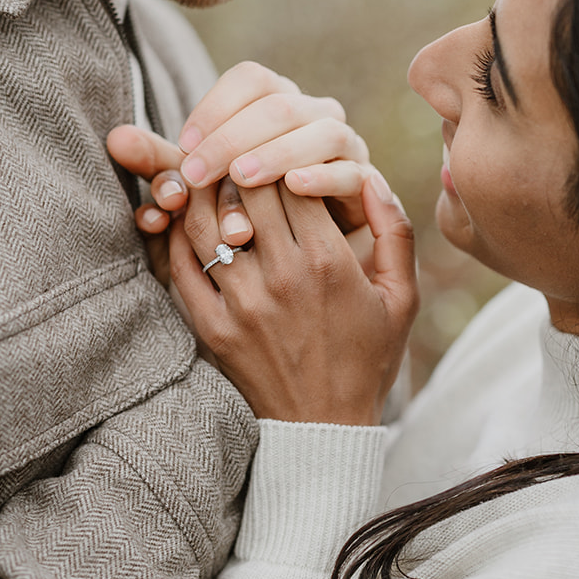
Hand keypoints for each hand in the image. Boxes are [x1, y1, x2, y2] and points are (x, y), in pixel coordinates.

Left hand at [107, 62, 371, 247]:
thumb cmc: (253, 231)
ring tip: (243, 179)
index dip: (217, 106)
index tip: (185, 147)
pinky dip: (324, 176)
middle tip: (199, 173)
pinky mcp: (368, 193)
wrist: (314, 317)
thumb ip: (168, 167)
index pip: (252, 78)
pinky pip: (353, 175)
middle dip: (235, 136)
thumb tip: (115, 139)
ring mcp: (347, 152)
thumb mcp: (209, 194)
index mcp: (280, 108)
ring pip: (320, 132)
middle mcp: (317, 120)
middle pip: (280, 105)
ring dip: (278, 151)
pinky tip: (294, 187)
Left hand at [169, 173, 417, 424]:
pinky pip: (182, 266)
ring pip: (207, 221)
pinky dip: (177, 234)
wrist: (324, 429)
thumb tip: (373, 178)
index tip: (277, 148)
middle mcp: (284, 276)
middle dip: (240, 161)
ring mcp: (243, 303)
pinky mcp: (212, 327)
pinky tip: (183, 218)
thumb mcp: (401, 298)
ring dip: (202, 190)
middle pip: (247, 190)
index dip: (281, 152)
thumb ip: (393, 232)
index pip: (293, 178)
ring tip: (205, 174)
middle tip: (235, 149)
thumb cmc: (368, 359)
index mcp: (331, 261)